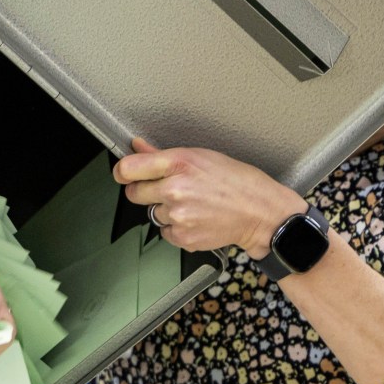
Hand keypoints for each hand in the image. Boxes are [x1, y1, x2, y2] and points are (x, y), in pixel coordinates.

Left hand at [114, 139, 305, 255]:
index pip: (129, 168)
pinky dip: (176, 228)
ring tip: (192, 204)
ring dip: (165, 210)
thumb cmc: (237, 182)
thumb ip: (163, 155)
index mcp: (179, 163)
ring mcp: (178, 215)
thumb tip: (138, 147)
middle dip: (146, 191)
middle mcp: (175, 189)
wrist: (260, 213)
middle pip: (135, 193)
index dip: (123, 172)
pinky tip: (196, 218)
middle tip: (168, 190)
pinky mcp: (182, 237)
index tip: (124, 174)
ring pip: (152, 213)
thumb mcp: (202, 157)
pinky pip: (165, 232)